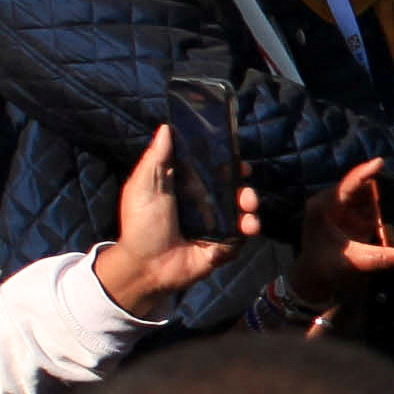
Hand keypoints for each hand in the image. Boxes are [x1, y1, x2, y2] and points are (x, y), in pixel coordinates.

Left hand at [94, 122, 239, 312]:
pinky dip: (245, 232)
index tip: (239, 162)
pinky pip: (240, 238)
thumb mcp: (143, 187)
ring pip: (242, 213)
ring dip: (251, 209)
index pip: (214, 172)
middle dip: (246, 189)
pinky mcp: (221, 248)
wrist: (145, 266)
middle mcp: (204, 206)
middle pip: (234, 191)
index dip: (230, 165)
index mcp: (187, 189)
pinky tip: (244, 229)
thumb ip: (156, 159)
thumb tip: (166, 127)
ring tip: (248, 212)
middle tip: (247, 190)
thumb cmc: (141, 224)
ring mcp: (215, 228)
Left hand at [301, 156, 393, 284]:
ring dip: (379, 200)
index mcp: (324, 207)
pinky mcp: (345, 216)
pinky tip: (391, 212)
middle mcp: (329, 203)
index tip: (380, 162)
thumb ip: (380, 258)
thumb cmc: (325, 268)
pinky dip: (377, 210)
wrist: (313, 279)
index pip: (348, 184)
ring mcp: (337, 209)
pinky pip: (364, 207)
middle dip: (378, 188)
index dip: (364, 172)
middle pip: (358, 188)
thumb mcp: (353, 262)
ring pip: (363, 197)